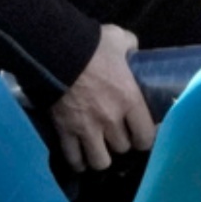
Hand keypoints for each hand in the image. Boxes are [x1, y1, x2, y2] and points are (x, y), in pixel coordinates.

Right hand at [49, 24, 156, 170]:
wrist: (54, 50)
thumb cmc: (91, 45)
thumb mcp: (119, 39)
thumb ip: (130, 47)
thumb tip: (132, 49)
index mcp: (130, 101)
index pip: (146, 137)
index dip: (144, 138)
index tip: (141, 134)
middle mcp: (111, 120)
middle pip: (122, 148)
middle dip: (121, 144)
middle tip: (117, 136)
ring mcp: (86, 129)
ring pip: (100, 161)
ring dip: (101, 157)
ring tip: (99, 150)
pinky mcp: (64, 131)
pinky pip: (73, 158)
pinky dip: (77, 162)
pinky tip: (80, 158)